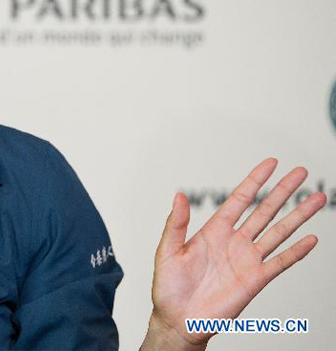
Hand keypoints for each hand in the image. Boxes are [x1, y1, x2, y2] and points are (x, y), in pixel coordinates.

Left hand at [142, 158, 325, 350]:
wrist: (178, 320)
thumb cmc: (168, 287)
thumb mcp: (167, 250)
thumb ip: (175, 223)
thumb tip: (178, 195)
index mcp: (213, 230)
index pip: (239, 199)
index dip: (255, 180)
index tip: (271, 163)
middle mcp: (234, 241)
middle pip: (264, 210)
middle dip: (283, 191)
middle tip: (301, 172)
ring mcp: (247, 260)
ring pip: (278, 232)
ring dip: (298, 216)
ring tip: (316, 198)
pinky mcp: (255, 280)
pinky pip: (280, 262)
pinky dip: (296, 251)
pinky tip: (311, 239)